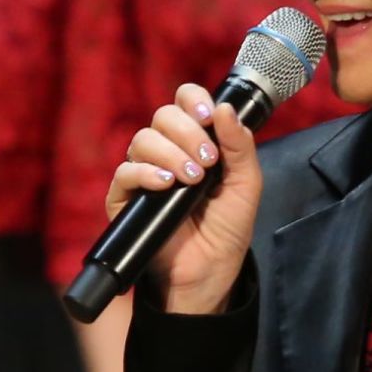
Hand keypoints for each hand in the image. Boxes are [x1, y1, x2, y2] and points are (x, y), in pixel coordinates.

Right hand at [105, 84, 261, 314]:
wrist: (210, 271)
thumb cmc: (228, 228)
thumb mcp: (246, 184)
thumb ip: (240, 145)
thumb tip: (225, 107)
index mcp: (195, 141)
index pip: (185, 102)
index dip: (193, 101)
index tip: (209, 117)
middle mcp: (167, 151)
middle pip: (163, 116)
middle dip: (188, 133)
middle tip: (208, 161)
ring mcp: (144, 174)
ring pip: (143, 139)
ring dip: (171, 154)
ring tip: (192, 179)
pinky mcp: (125, 199)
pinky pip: (124, 172)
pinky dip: (145, 173)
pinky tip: (166, 185)